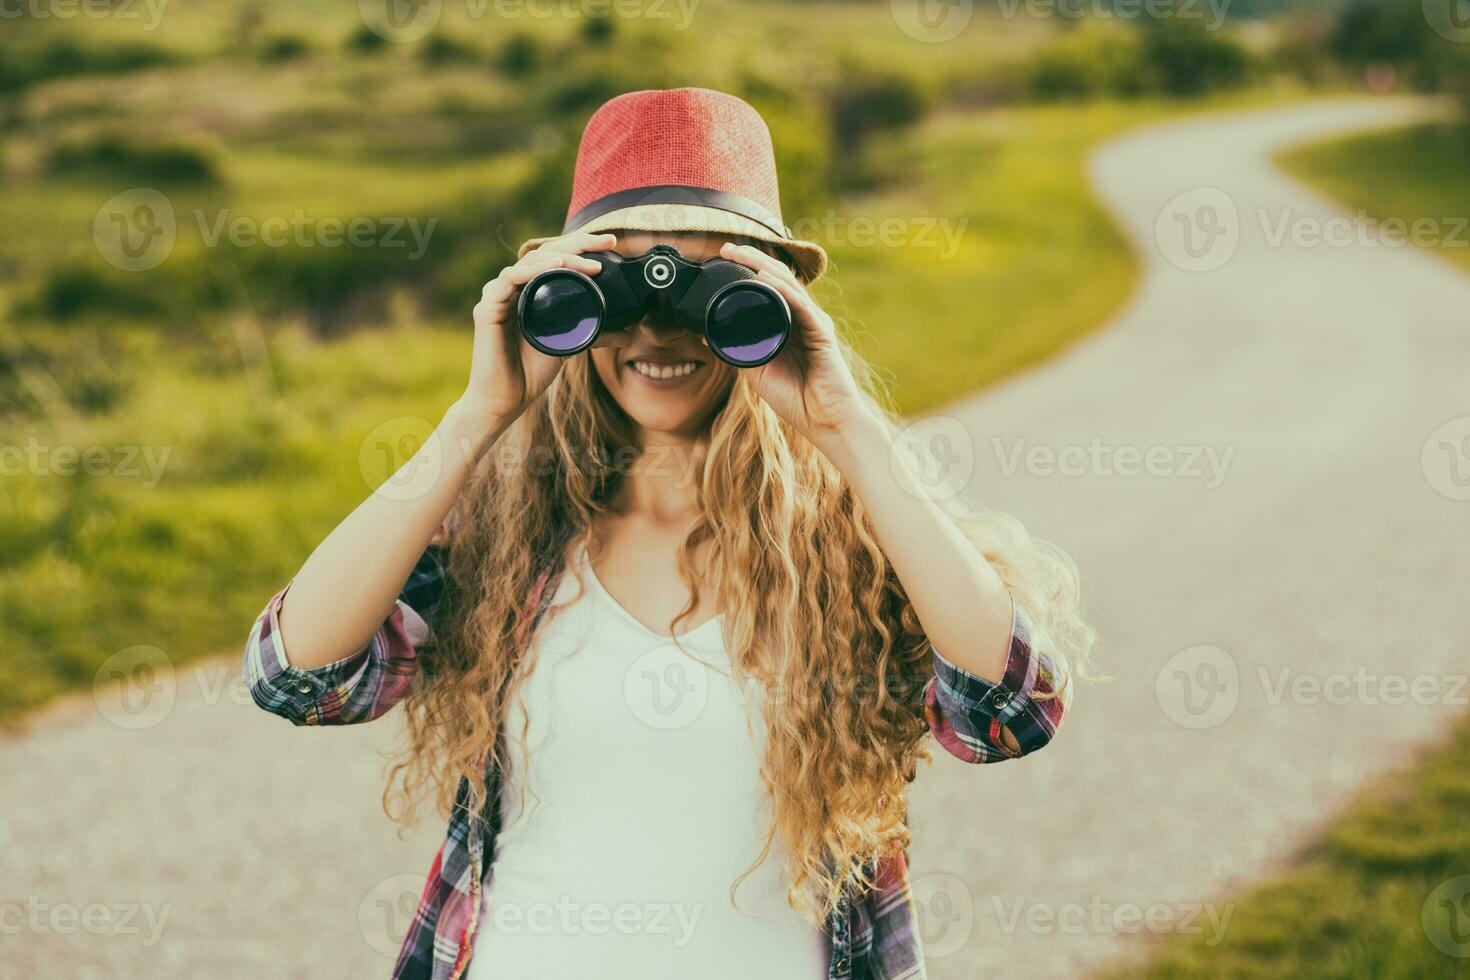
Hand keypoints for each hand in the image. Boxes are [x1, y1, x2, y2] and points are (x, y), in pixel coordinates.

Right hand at [458, 232, 618, 429]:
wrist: (506, 400)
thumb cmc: (530, 372)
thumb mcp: (569, 346)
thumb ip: (589, 333)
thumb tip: (625, 333)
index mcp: (530, 291)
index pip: (556, 259)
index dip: (582, 247)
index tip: (610, 243)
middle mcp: (513, 288)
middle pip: (546, 253)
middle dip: (578, 242)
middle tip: (607, 239)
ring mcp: (498, 296)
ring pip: (530, 262)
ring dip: (560, 257)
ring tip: (586, 261)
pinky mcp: (487, 309)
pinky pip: (510, 279)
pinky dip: (533, 270)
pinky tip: (554, 266)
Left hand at [717, 242, 869, 443]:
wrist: (825, 421)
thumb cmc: (796, 399)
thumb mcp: (758, 372)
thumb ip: (739, 352)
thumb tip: (709, 335)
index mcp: (790, 324)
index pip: (769, 288)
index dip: (748, 270)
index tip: (724, 258)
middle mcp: (804, 318)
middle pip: (778, 279)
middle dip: (753, 260)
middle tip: (727, 248)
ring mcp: (814, 323)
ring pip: (789, 285)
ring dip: (764, 267)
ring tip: (742, 254)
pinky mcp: (822, 334)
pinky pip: (801, 306)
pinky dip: (782, 291)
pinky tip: (766, 279)